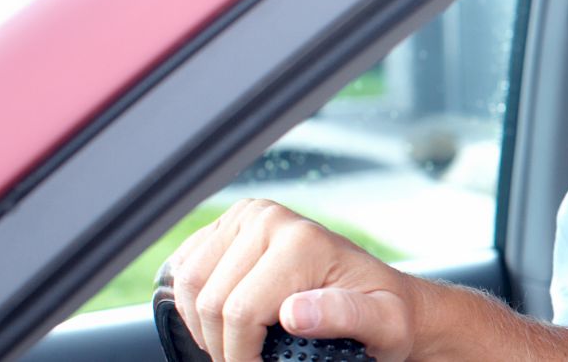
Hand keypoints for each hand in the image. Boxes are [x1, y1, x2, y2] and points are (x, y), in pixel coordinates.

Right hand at [165, 199, 424, 360]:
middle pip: (210, 303)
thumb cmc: (383, 313)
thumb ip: (346, 316)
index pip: (240, 313)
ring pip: (189, 287)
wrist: (380, 293)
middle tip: (250, 361)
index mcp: (302, 242)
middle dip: (224, 346)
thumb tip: (295, 312)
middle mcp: (270, 220)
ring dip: (205, 327)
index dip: (242, 356)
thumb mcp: (384, 324)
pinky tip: (224, 320)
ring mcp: (246, 219)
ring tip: (238, 345)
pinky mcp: (228, 226)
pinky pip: (183, 269)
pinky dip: (193, 303)